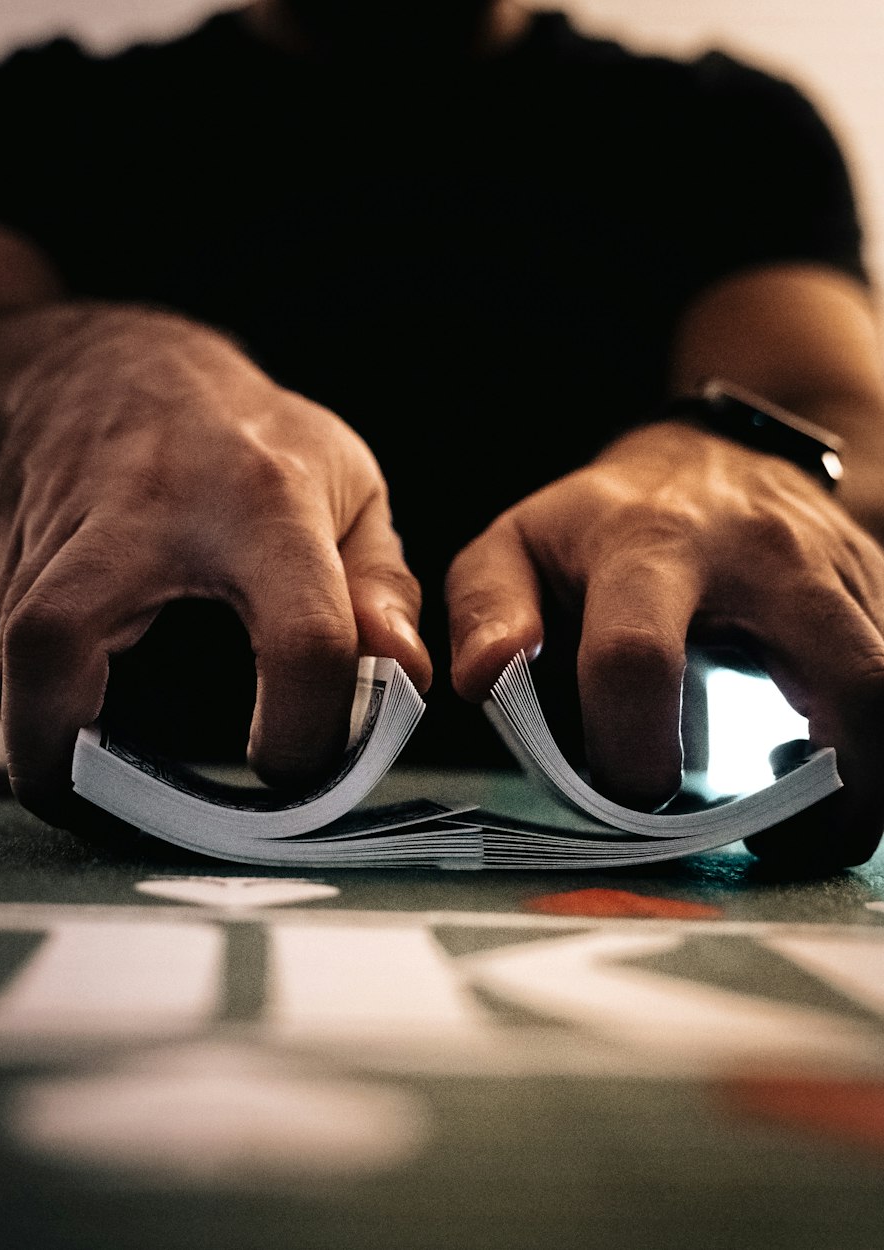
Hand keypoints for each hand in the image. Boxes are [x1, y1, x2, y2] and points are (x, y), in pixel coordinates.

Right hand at [0, 312, 429, 825]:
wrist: (110, 378)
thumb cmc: (247, 440)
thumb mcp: (347, 483)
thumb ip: (382, 587)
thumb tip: (401, 679)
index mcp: (261, 503)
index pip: (301, 635)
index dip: (309, 730)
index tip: (300, 766)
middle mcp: (137, 521)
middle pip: (61, 642)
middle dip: (82, 758)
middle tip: (145, 818)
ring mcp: (51, 547)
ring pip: (7, 672)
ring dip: (55, 754)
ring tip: (121, 791)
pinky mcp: (2, 579)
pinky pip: (2, 675)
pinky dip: (43, 723)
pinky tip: (92, 733)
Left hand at [446, 418, 883, 868]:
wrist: (709, 458)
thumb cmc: (599, 523)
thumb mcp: (518, 545)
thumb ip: (487, 609)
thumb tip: (476, 679)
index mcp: (651, 548)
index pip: (639, 659)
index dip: (630, 752)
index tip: (627, 797)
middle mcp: (769, 556)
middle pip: (851, 683)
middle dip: (830, 798)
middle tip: (774, 848)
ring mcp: (844, 572)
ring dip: (869, 784)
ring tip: (805, 818)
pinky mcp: (879, 589)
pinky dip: (876, 747)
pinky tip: (822, 763)